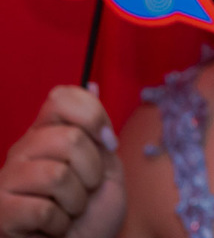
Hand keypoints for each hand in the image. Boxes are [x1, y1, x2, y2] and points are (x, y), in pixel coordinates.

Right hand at [0, 86, 125, 237]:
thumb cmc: (92, 212)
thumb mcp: (106, 166)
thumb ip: (99, 131)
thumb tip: (91, 84)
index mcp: (46, 133)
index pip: (62, 97)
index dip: (93, 117)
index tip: (107, 143)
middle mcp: (22, 150)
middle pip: (69, 139)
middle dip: (92, 170)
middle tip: (86, 189)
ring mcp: (6, 180)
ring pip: (57, 175)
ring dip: (77, 201)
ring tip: (70, 210)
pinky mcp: (0, 211)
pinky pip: (43, 210)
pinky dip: (60, 223)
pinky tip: (54, 228)